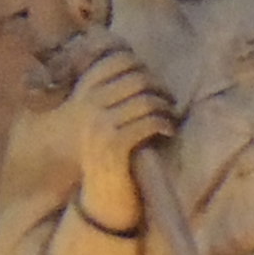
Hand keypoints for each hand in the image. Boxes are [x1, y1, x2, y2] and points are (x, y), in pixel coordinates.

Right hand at [71, 43, 176, 236]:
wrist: (100, 194)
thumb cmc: (106, 154)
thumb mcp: (98, 119)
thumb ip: (108, 95)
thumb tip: (138, 70)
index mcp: (82, 94)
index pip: (114, 60)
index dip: (139, 65)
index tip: (151, 79)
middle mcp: (88, 105)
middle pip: (135, 77)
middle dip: (158, 86)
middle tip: (168, 98)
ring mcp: (101, 124)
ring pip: (145, 100)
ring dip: (165, 107)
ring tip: (170, 115)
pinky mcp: (116, 144)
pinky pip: (149, 122)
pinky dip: (165, 124)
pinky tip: (168, 130)